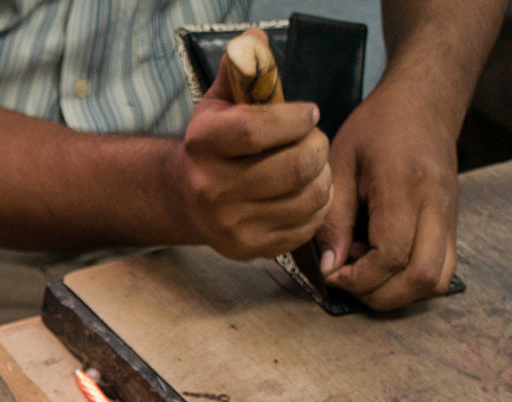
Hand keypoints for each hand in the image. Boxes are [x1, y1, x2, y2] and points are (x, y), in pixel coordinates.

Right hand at [176, 55, 332, 260]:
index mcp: (202, 146)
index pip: (257, 130)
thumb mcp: (219, 103)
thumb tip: (258, 42)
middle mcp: (212, 190)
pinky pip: (306, 226)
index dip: (295, 118)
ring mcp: (232, 225)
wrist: (188, 200)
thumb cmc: (214, 145)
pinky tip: (309, 191)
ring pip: (306, 198)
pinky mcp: (251, 249)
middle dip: (317, 146)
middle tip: (316, 139)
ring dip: (323, 176)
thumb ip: (242, 71)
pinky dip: (319, 205)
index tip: (310, 112)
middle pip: (293, 167)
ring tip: (314, 164)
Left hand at [316, 82, 459, 310]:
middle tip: (348, 280)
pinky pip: (441, 272)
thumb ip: (334, 218)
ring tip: (366, 273)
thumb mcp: (340, 162)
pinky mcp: (452, 226)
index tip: (332, 272)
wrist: (424, 101)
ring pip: (437, 282)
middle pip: (421, 278)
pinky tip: (384, 265)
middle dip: (379, 294)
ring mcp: (451, 218)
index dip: (359, 277)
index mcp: (406, 185)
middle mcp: (437, 205)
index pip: (392, 255)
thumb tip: (330, 267)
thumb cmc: (378, 126)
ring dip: (398, 293)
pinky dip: (411, 283)